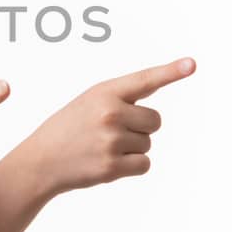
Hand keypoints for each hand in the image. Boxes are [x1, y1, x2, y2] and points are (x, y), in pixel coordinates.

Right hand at [21, 57, 195, 196]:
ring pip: (148, 143)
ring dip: (132, 148)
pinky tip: (108, 163)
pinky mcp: (113, 165)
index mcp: (104, 92)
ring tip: (102, 148)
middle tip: (110, 132)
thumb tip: (155, 114)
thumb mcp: (89, 102)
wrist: (39, 161)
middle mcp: (110, 113)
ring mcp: (111, 140)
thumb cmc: (69, 129)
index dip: (171, 71)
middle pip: (155, 120)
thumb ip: (121, 100)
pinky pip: (145, 164)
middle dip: (140, 128)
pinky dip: (132, 166)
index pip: (144, 80)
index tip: (192, 64)